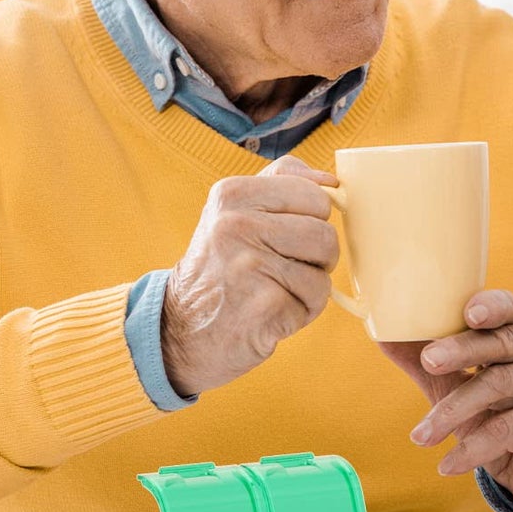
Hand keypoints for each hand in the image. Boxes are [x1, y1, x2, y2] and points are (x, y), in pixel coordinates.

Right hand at [161, 156, 338, 396]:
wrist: (182, 331)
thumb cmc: (222, 266)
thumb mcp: (235, 210)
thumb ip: (282, 182)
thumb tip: (330, 180)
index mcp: (232, 194)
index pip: (315, 195)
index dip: (313, 220)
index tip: (285, 234)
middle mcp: (236, 225)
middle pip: (325, 234)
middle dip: (317, 257)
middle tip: (283, 268)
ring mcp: (250, 265)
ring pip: (324, 269)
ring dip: (310, 287)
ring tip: (274, 290)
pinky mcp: (265, 304)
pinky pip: (316, 301)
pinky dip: (301, 311)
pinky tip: (270, 312)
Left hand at [388, 289, 512, 511]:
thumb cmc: (504, 424)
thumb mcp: (462, 393)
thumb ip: (430, 366)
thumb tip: (383, 335)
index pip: (509, 308)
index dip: (490, 305)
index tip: (466, 312)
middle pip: (504, 342)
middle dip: (462, 349)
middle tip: (429, 361)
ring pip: (502, 384)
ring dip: (455, 411)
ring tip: (421, 436)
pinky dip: (475, 447)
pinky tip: (448, 464)